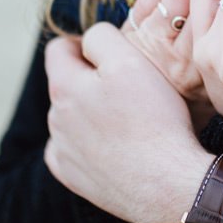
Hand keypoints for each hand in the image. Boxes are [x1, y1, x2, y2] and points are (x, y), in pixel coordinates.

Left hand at [43, 27, 210, 222]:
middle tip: (128, 88)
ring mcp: (62, 150)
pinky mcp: (72, 176)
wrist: (167, 184)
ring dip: (90, 112)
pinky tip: (113, 147)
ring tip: (128, 121)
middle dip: (89, 80)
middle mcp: (55, 118)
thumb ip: (102, 38)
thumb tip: (89, 39)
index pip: (58, 49)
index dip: (83, 44)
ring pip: (71, 118)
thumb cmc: (154, 120)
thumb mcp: (131, 61)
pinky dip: (87, 144)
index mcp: (64, 86)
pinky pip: (71, 150)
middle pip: (65, 84)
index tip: (109, 52)